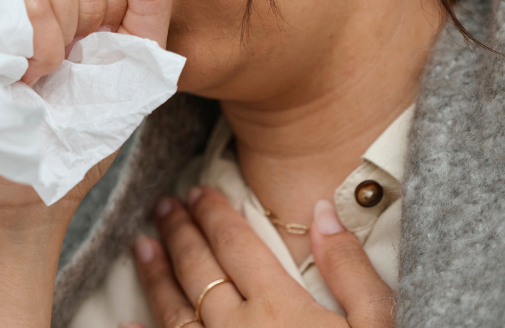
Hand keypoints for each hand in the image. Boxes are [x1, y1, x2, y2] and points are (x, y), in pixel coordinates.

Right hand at [0, 0, 176, 327]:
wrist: (29, 188)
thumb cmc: (82, 124)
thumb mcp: (138, 53)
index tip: (101, 38)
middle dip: (95, 2)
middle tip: (74, 53)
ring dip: (66, 27)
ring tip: (49, 66)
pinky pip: (23, 0)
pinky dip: (42, 46)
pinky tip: (29, 76)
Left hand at [127, 187, 395, 327]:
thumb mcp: (379, 325)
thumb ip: (351, 269)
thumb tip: (321, 211)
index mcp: (281, 307)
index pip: (238, 244)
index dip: (216, 214)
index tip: (199, 191)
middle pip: (199, 270)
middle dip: (179, 232)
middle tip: (164, 206)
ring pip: (173, 312)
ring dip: (155, 275)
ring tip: (141, 245)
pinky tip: (124, 323)